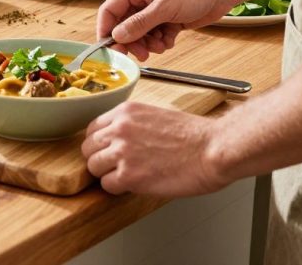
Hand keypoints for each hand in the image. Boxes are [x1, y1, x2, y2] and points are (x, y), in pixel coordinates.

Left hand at [81, 102, 227, 196]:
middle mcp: (119, 129)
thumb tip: (118, 138)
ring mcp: (122, 152)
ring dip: (107, 174)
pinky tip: (134, 184)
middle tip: (114, 166)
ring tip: (125, 176)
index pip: (92, 128)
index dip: (99, 143)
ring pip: (93, 166)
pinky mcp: (129, 175)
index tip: (106, 151)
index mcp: (125, 112)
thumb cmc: (195, 136)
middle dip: (99, 158)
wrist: (214, 150)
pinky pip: (107, 185)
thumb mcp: (155, 116)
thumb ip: (132, 125)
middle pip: (88, 147)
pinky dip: (117, 188)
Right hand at [97, 0, 233, 60]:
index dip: (106, 30)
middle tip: (141, 54)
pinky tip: (170, 40)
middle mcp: (141, 0)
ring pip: (140, 34)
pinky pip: (156, 36)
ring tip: (161, 46)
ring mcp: (155, 10)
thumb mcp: (164, 7)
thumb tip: (117, 36)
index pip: (109, 11)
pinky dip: (161, 42)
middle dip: (132, 42)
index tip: (110, 48)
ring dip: (148, 44)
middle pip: (124, 26)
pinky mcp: (168, 20)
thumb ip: (139, 23)